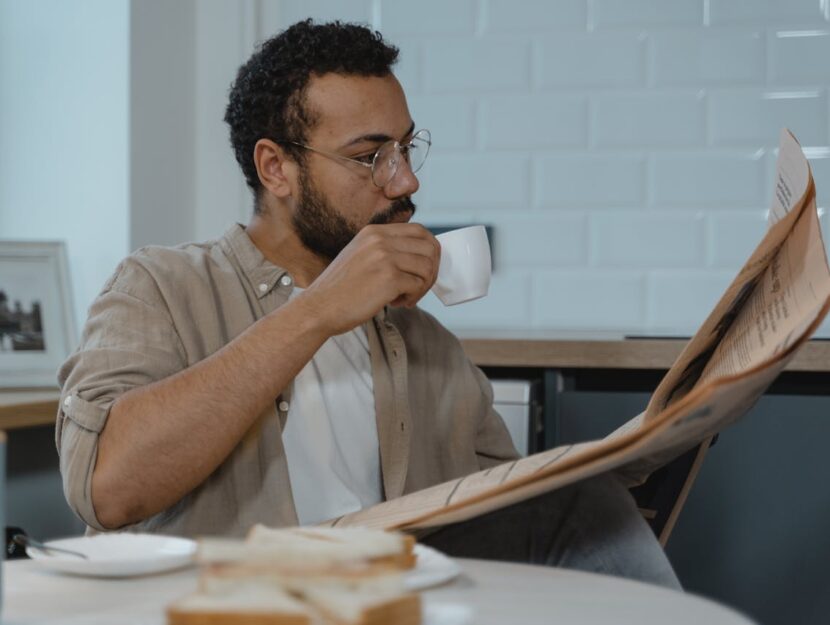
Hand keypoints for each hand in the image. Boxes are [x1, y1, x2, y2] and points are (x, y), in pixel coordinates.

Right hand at [297, 223, 439, 335]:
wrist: (318, 308)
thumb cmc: (340, 290)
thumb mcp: (360, 256)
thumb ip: (385, 250)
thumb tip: (421, 257)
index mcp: (374, 232)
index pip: (420, 231)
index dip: (429, 252)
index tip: (422, 271)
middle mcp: (380, 240)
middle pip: (429, 247)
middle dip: (431, 270)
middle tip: (418, 287)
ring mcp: (385, 257)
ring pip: (427, 267)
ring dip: (422, 286)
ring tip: (404, 297)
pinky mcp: (389, 278)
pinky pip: (418, 285)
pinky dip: (413, 297)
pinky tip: (397, 303)